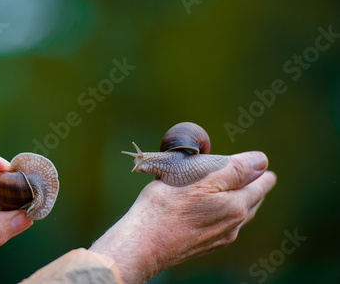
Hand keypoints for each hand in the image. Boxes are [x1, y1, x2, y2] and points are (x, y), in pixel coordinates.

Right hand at [90, 152, 275, 283]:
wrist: (143, 244)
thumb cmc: (166, 206)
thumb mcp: (199, 178)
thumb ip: (233, 170)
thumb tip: (261, 161)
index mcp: (235, 206)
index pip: (259, 184)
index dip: (261, 172)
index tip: (263, 164)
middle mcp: (232, 225)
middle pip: (252, 202)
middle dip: (256, 187)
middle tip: (259, 176)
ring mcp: (218, 238)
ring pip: (240, 217)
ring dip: (243, 202)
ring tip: (244, 192)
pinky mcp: (204, 246)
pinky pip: (225, 227)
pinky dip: (228, 214)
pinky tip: (218, 213)